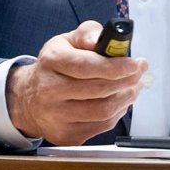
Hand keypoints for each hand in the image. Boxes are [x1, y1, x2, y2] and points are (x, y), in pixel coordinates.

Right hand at [7, 21, 146, 144]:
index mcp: (51, 61)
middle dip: (128, 80)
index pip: (89, 66)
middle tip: (139, 73)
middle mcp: (50, 90)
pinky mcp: (66, 135)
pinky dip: (117, 113)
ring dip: (126, 97)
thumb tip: (101, 41)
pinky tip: (119, 101)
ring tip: (133, 86)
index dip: (118, 66)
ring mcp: (56, 116)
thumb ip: (88, 34)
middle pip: (100, 89)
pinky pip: (102, 126)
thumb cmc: (55, 67)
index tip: (136, 63)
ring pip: (104, 110)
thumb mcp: (67, 41)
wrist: (30, 99)